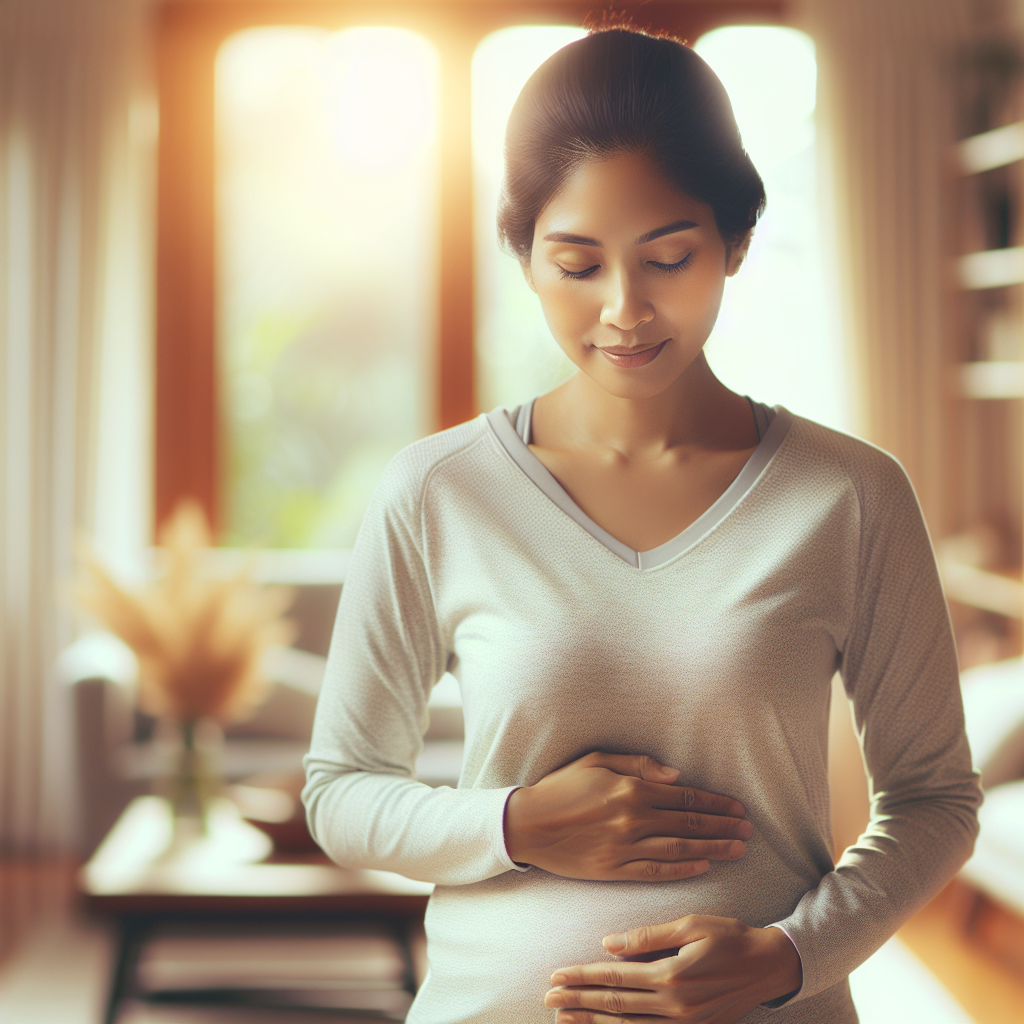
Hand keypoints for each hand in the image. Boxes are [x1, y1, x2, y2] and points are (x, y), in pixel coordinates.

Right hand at [503, 752, 751, 880]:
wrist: (526, 823)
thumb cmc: (561, 787)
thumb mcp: (597, 760)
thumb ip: (639, 765)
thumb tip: (676, 775)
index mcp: (631, 789)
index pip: (685, 797)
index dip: (715, 804)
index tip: (738, 808)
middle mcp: (633, 818)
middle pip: (689, 825)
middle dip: (723, 827)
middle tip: (749, 831)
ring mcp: (624, 847)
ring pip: (680, 850)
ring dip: (713, 850)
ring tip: (738, 850)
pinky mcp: (613, 870)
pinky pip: (656, 872)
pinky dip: (683, 871)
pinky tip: (703, 868)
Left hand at [544, 915, 802, 1022]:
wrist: (769, 967)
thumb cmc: (730, 937)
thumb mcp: (690, 925)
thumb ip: (648, 936)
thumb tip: (609, 943)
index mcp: (671, 975)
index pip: (614, 976)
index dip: (582, 976)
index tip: (556, 977)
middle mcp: (675, 1006)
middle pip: (615, 1004)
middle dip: (578, 1001)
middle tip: (548, 1000)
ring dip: (594, 1022)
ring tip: (565, 1019)